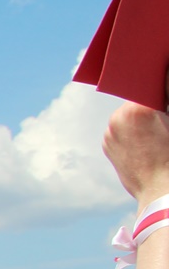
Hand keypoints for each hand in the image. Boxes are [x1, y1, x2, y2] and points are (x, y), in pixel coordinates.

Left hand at [102, 73, 168, 210]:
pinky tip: (146, 141)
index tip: (164, 89)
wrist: (161, 191)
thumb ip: (168, 96)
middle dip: (152, 102)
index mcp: (139, 109)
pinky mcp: (107, 145)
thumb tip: (165, 77)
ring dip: (141, 116)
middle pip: (138, 98)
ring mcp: (109, 133)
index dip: (161, 85)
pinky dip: (132, 130)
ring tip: (157, 131)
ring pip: (128, 114)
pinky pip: (120, 128)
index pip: (151, 84)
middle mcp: (118, 119)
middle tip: (163, 114)